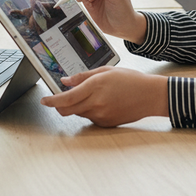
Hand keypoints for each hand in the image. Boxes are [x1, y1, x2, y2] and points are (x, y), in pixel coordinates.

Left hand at [41, 67, 168, 126]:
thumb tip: (65, 81)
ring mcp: (101, 116)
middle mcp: (96, 104)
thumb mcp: (106, 71)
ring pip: (78, 113)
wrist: (150, 96)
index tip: (45, 100)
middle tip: (59, 97)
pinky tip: (100, 101)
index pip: (66, 98)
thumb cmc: (130, 80)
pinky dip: (88, 110)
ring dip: (75, 106)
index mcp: (95, 87)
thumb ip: (83, 76)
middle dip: (59, 106)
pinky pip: (89, 118)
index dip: (52, 101)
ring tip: (90, 94)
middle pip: (67, 110)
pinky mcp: (105, 123)